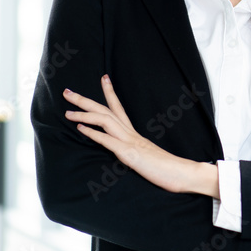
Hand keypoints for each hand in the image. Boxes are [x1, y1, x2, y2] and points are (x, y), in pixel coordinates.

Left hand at [63, 74, 209, 194]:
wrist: (183, 173)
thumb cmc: (167, 169)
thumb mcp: (147, 158)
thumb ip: (137, 152)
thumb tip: (130, 152)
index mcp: (135, 134)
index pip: (119, 108)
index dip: (110, 92)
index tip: (102, 77)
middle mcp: (131, 133)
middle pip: (106, 110)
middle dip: (85, 100)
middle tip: (67, 91)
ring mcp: (131, 142)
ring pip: (105, 120)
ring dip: (84, 114)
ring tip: (67, 112)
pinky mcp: (130, 154)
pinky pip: (108, 140)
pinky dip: (93, 133)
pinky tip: (79, 129)